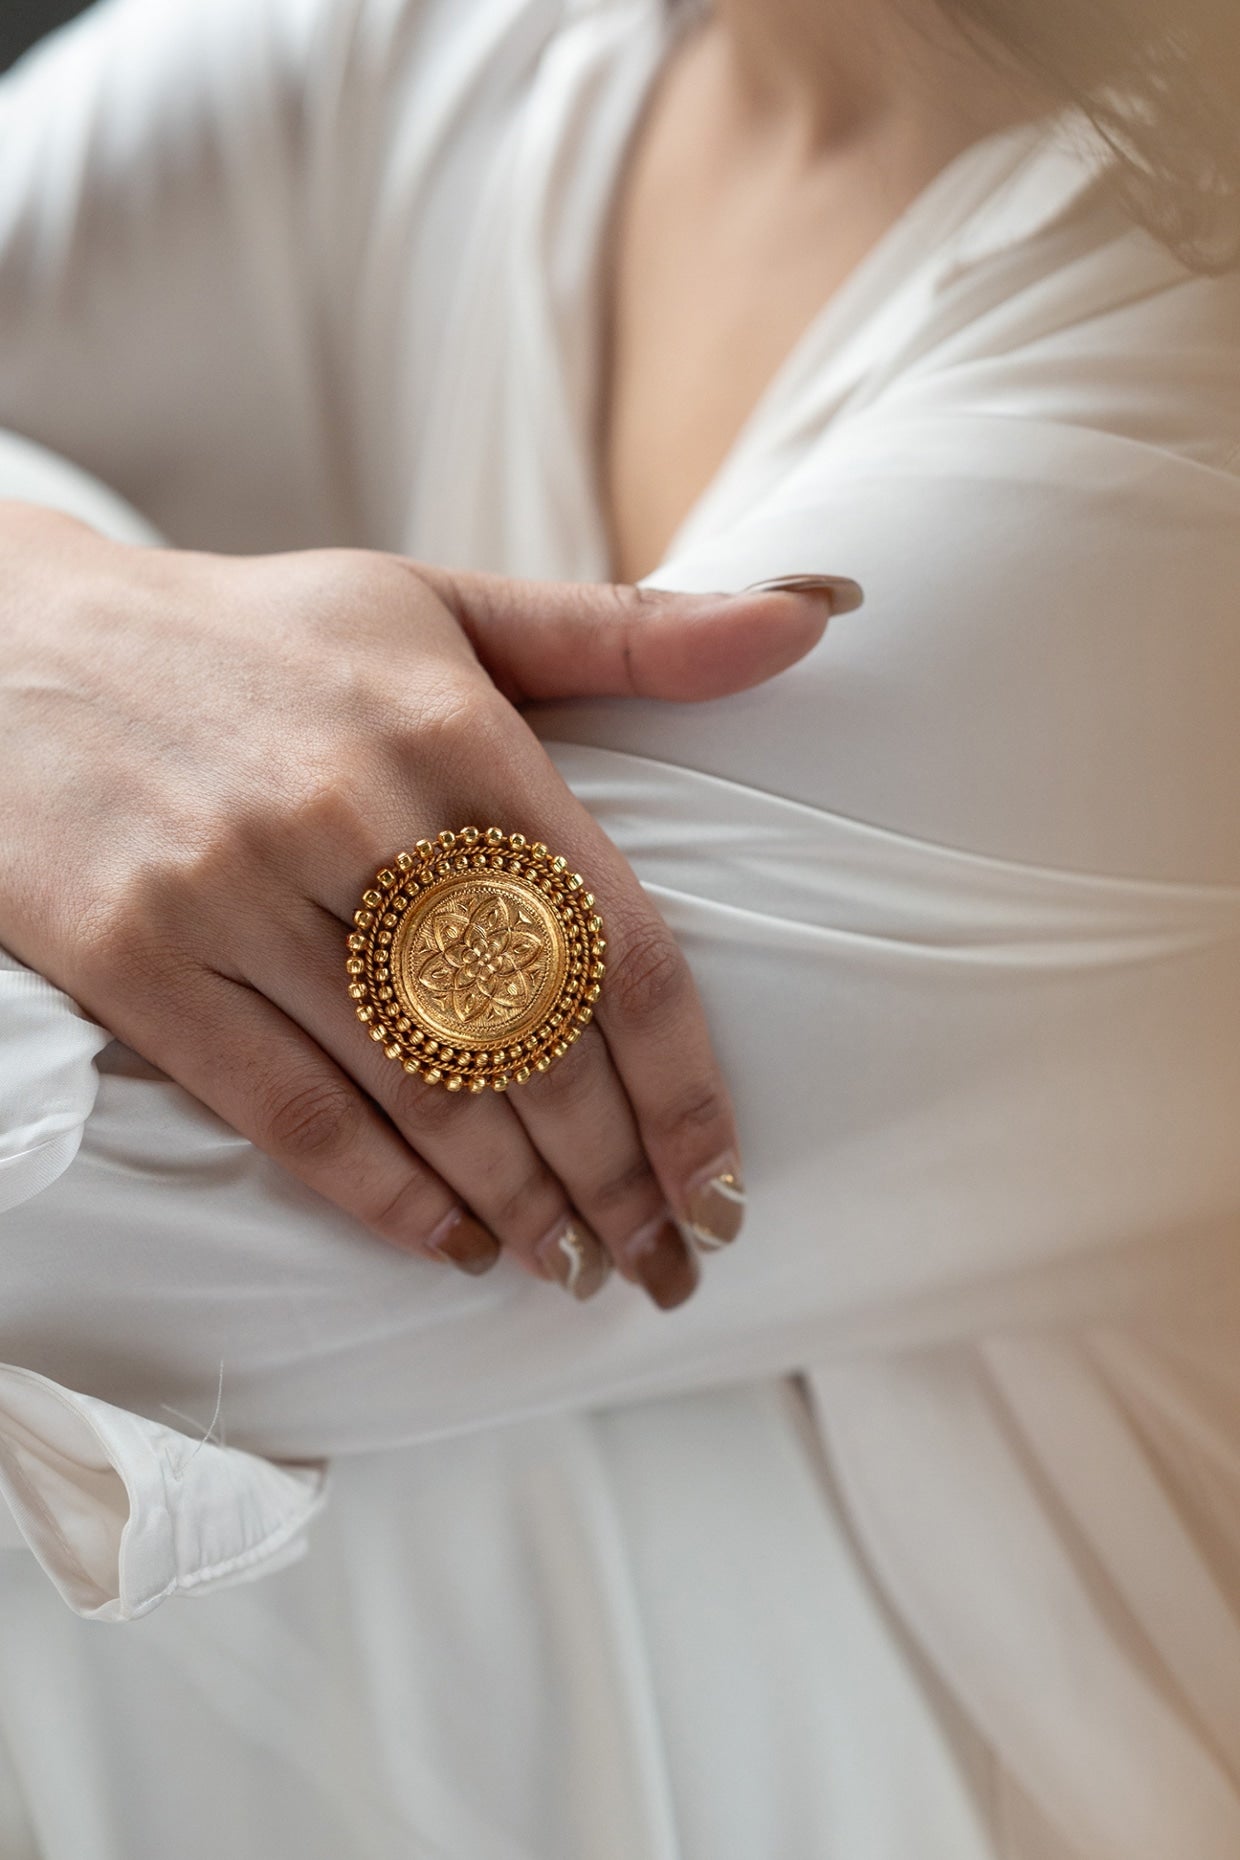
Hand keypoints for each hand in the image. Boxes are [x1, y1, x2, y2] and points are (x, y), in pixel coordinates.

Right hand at [0, 503, 856, 1307]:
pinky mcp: (138, 953)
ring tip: (580, 1270)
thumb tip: (818, 615)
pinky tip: (449, 1245)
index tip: (726, 1179)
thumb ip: (626, 631)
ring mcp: (237, 886)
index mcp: (453, 725)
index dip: (687, 1087)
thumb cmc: (264, 636)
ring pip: (422, 1092)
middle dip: (620, 1179)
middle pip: (534, 1043)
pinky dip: (383, 1197)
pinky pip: (290, 1110)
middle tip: (669, 1264)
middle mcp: (355, 809)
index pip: (617, 944)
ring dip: (520, 1206)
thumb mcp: (440, 604)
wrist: (10, 645)